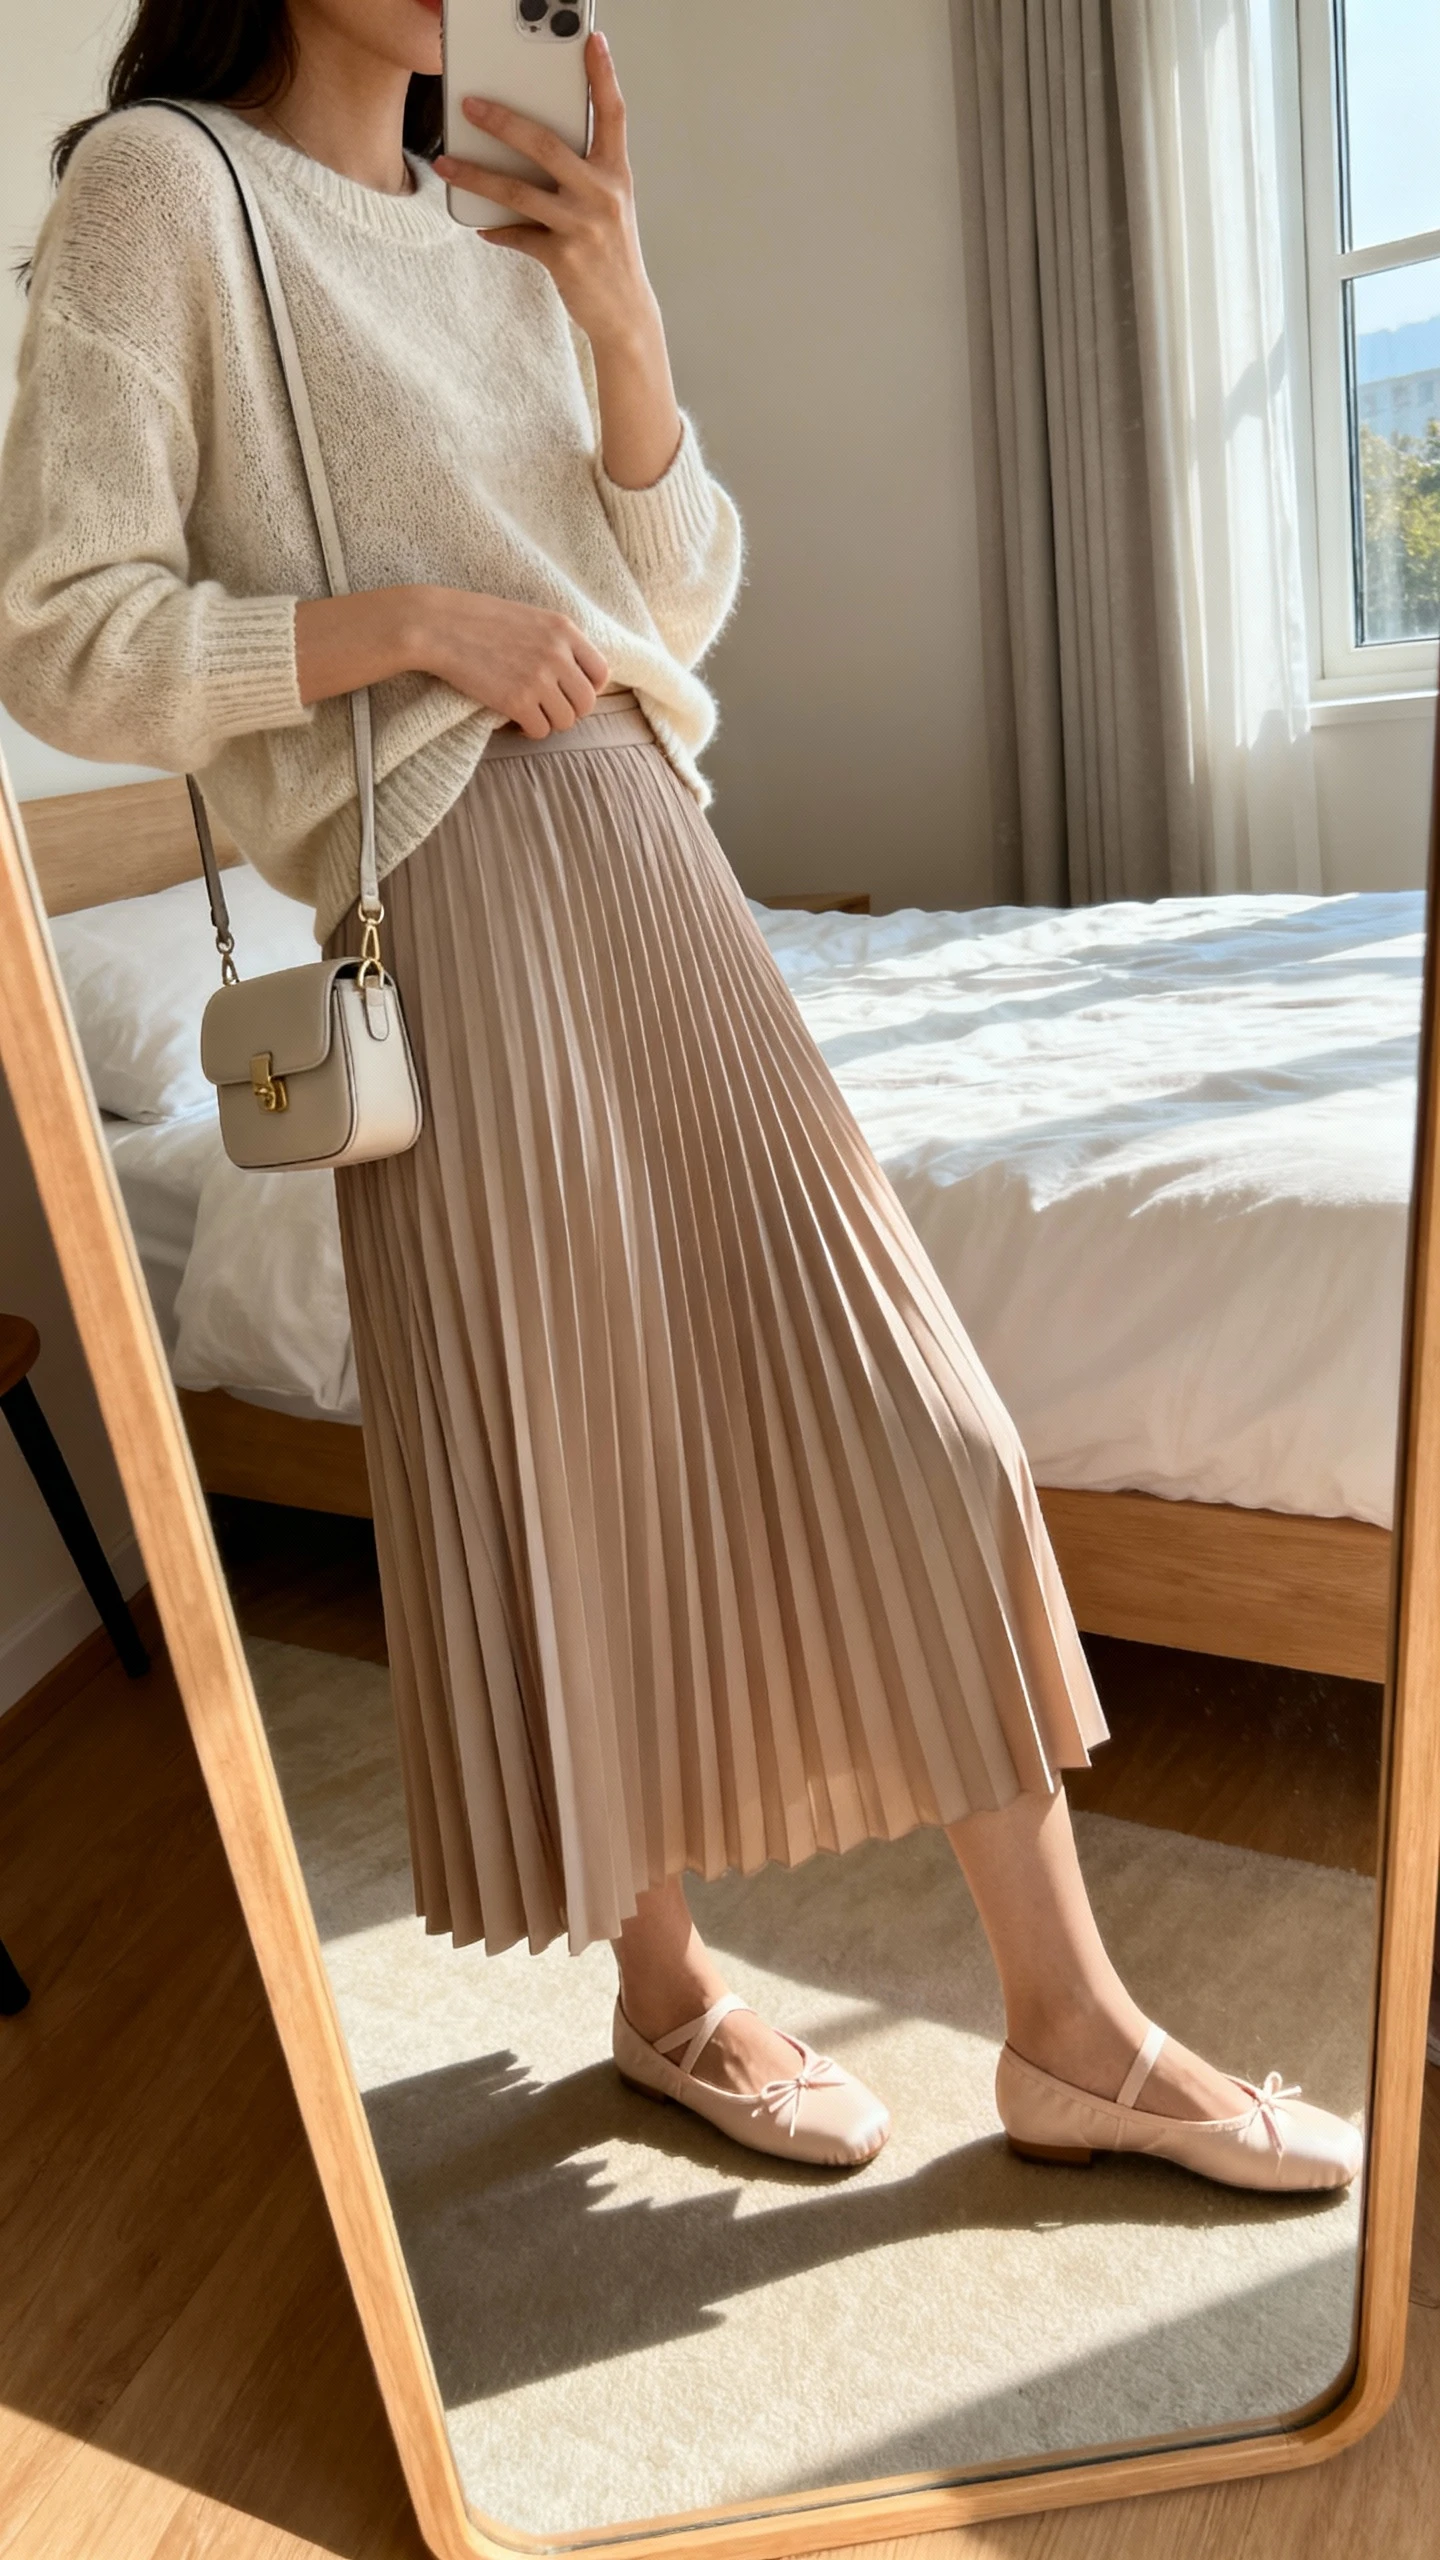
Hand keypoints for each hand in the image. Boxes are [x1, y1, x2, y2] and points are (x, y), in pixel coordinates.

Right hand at [411, 588, 609, 734]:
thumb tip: (574, 676)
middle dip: (569, 711)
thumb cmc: (478, 621)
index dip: (589, 689)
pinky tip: (514, 721)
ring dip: (548, 722)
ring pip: (566, 721)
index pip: (602, 672)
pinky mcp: (517, 701)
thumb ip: (555, 641)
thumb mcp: (528, 618)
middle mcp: (557, 653)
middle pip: (587, 703)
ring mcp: (539, 678)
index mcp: (564, 629)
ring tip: (529, 713)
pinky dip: (528, 731)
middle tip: (547, 708)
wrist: (438, 625)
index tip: (569, 693)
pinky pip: (540, 731)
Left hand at [434, 30, 656, 351]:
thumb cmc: (611, 253)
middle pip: (546, 145)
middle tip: (470, 104)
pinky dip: (497, 231)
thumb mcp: (608, 206)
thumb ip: (581, 173)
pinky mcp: (564, 257)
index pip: (613, 115)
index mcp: (616, 175)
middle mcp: (602, 195)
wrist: (626, 314)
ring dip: (476, 176)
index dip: (603, 76)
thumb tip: (530, 148)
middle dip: (503, 121)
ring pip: (518, 191)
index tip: (592, 41)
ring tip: (446, 162)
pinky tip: (482, 227)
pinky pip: (518, 236)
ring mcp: (583, 226)